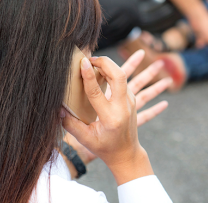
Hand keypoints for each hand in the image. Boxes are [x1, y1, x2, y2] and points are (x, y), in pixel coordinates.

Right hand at [62, 53, 153, 184]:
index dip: (89, 76)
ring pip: (137, 81)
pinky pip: (138, 86)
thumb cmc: (103, 148)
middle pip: (119, 79)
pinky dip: (139, 74)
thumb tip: (57, 105)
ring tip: (143, 52)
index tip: (83, 62)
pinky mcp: (134, 102)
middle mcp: (123, 108)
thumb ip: (70, 123)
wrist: (126, 155)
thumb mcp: (85, 139)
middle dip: (108, 63)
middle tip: (95, 57)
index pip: (96, 92)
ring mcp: (131, 104)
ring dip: (138, 67)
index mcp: (109, 117)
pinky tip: (150, 66)